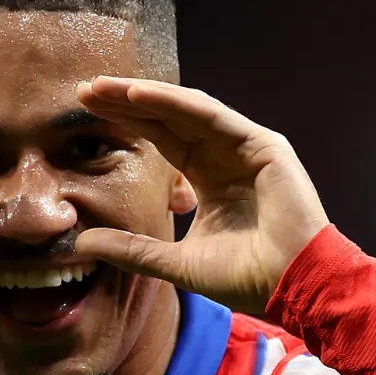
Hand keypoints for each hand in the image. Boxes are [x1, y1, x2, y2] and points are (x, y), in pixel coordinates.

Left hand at [74, 76, 329, 313]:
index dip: (127, 124)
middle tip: (84, 90)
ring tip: (103, 87)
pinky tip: (140, 95)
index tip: (85, 112)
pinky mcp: (263, 145)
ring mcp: (246, 147)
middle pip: (168, 119)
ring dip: (144, 96)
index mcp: (209, 179)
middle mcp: (225, 156)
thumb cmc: (245, 278)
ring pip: (186, 111)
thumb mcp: (174, 262)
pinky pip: (212, 116)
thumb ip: (131, 249)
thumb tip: (82, 242)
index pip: (161, 141)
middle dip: (126, 103)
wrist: (293, 287)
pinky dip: (175, 103)